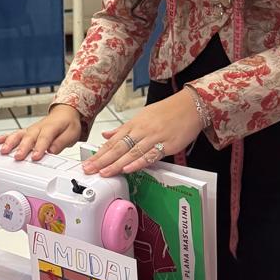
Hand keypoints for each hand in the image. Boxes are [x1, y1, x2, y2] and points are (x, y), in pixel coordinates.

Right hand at [0, 104, 82, 161]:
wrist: (64, 113)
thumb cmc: (67, 123)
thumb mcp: (72, 133)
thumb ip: (62, 142)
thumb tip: (52, 150)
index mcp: (51, 127)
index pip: (45, 138)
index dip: (40, 148)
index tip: (36, 157)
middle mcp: (39, 127)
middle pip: (29, 138)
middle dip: (23, 148)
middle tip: (18, 157)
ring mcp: (31, 129)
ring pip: (19, 135)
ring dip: (11, 142)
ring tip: (4, 150)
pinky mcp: (26, 131)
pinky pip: (15, 133)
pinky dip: (6, 137)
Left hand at [81, 91, 202, 177]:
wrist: (190, 106)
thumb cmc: (167, 111)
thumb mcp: (142, 116)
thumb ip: (124, 128)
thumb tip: (107, 134)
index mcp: (134, 124)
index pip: (113, 141)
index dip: (100, 153)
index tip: (88, 162)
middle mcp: (141, 131)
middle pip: (119, 147)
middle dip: (102, 160)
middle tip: (90, 169)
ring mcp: (154, 138)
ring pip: (132, 153)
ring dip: (117, 164)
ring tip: (104, 173)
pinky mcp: (167, 145)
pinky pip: (150, 155)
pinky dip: (138, 162)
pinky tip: (128, 169)